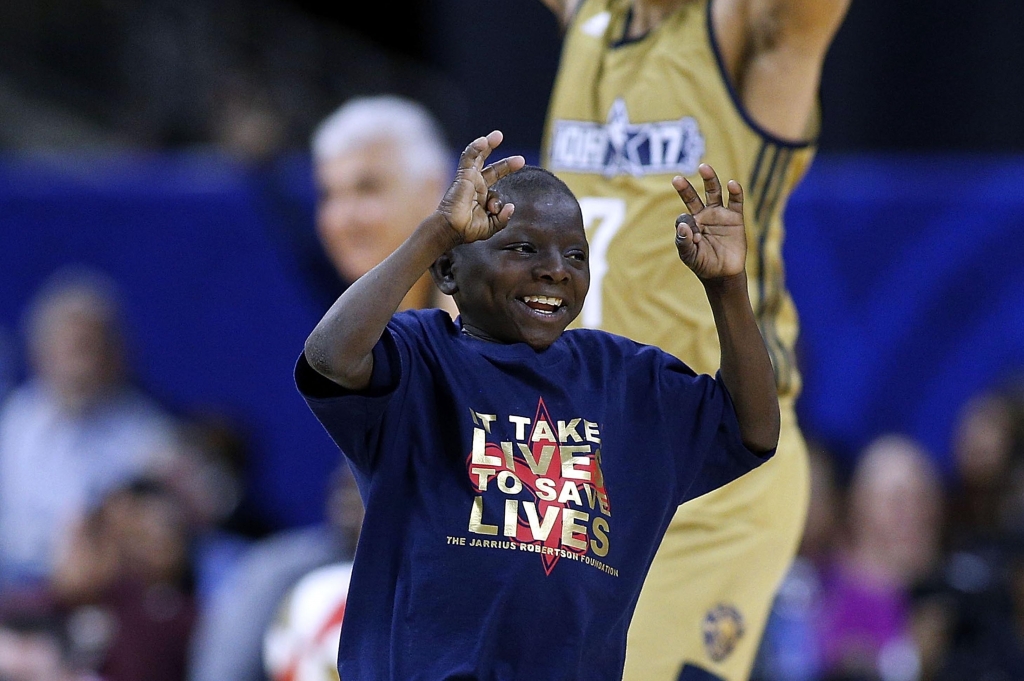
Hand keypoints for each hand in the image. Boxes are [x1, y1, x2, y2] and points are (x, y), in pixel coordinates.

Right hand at [437, 130, 524, 245]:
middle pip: (493, 170)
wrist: (453, 229)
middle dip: (506, 164)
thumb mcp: (491, 227)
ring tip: (498, 136)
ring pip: (478, 157)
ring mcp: (469, 179)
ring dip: (488, 145)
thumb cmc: (467, 230)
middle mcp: (476, 186)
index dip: (505, 202)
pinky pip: (468, 158)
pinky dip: (475, 148)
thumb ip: (503, 218)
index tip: (502, 208)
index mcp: (482, 197)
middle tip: (520, 159)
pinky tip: (483, 141)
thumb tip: (512, 207)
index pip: (497, 190)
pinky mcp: (463, 175)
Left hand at [672, 163, 745, 280]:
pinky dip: (735, 192)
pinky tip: (732, 184)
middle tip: (676, 179)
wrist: (724, 274)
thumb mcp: (689, 256)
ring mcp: (719, 215)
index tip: (693, 239)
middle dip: (685, 188)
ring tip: (703, 168)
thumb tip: (683, 224)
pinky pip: (735, 202)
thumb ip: (683, 242)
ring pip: (714, 192)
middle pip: (693, 197)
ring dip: (710, 180)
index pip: (683, 217)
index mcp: (690, 224)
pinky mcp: (735, 218)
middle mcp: (703, 216)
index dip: (686, 226)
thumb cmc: (703, 265)